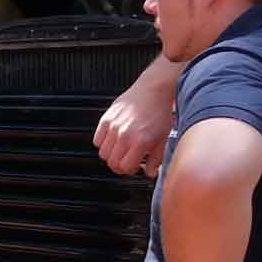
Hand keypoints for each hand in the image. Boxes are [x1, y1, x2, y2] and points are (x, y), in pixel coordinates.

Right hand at [95, 62, 176, 176]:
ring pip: (103, 153)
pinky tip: (114, 140)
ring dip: (111, 155)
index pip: (125, 167)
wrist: (154, 89)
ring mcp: (113, 127)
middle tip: (127, 161)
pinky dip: (103, 144)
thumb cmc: (160, 111)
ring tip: (121, 151)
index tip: (135, 167)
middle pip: (112, 162)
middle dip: (120, 166)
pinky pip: (97, 140)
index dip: (130, 170)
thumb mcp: (164, 138)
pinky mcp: (106, 119)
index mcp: (140, 142)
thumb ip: (156, 159)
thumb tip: (150, 173)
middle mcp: (124, 135)